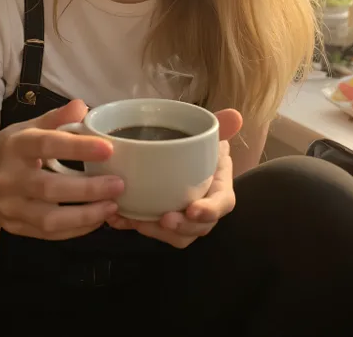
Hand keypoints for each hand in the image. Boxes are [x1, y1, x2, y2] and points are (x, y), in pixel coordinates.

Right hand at [0, 99, 123, 240]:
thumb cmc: (7, 151)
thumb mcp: (25, 128)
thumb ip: (55, 119)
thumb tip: (83, 106)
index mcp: (14, 146)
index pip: (47, 145)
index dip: (77, 147)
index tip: (108, 148)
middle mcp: (9, 178)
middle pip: (50, 187)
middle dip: (87, 188)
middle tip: (119, 184)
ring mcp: (10, 207)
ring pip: (49, 218)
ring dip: (85, 215)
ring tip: (113, 207)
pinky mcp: (15, 228)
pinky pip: (49, 234)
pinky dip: (75, 229)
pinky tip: (97, 219)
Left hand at [106, 108, 241, 247]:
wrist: (179, 154)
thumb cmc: (198, 148)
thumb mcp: (209, 134)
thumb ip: (221, 125)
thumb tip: (235, 116)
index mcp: (218, 188)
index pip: (222, 204)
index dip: (210, 211)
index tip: (192, 210)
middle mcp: (203, 208)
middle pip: (198, 227)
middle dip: (182, 227)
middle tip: (163, 219)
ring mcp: (182, 217)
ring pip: (176, 235)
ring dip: (157, 232)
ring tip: (137, 221)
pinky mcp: (159, 220)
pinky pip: (149, 229)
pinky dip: (133, 225)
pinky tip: (117, 220)